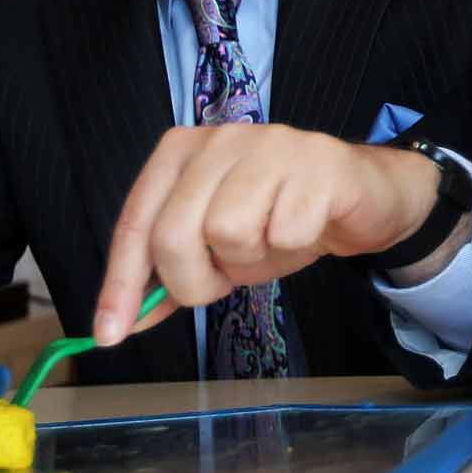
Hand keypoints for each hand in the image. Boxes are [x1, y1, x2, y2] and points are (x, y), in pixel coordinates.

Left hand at [93, 124, 444, 345]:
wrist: (362, 197)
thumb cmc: (280, 217)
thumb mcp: (217, 248)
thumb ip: (169, 275)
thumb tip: (117, 323)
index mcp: (182, 150)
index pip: (137, 221)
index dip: (121, 282)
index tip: (109, 334)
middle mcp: (221, 138)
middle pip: (175, 233)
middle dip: (194, 280)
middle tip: (224, 284)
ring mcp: (271, 144)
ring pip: (229, 232)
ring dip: (251, 260)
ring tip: (271, 242)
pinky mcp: (319, 161)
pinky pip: (286, 233)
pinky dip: (294, 247)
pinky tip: (307, 229)